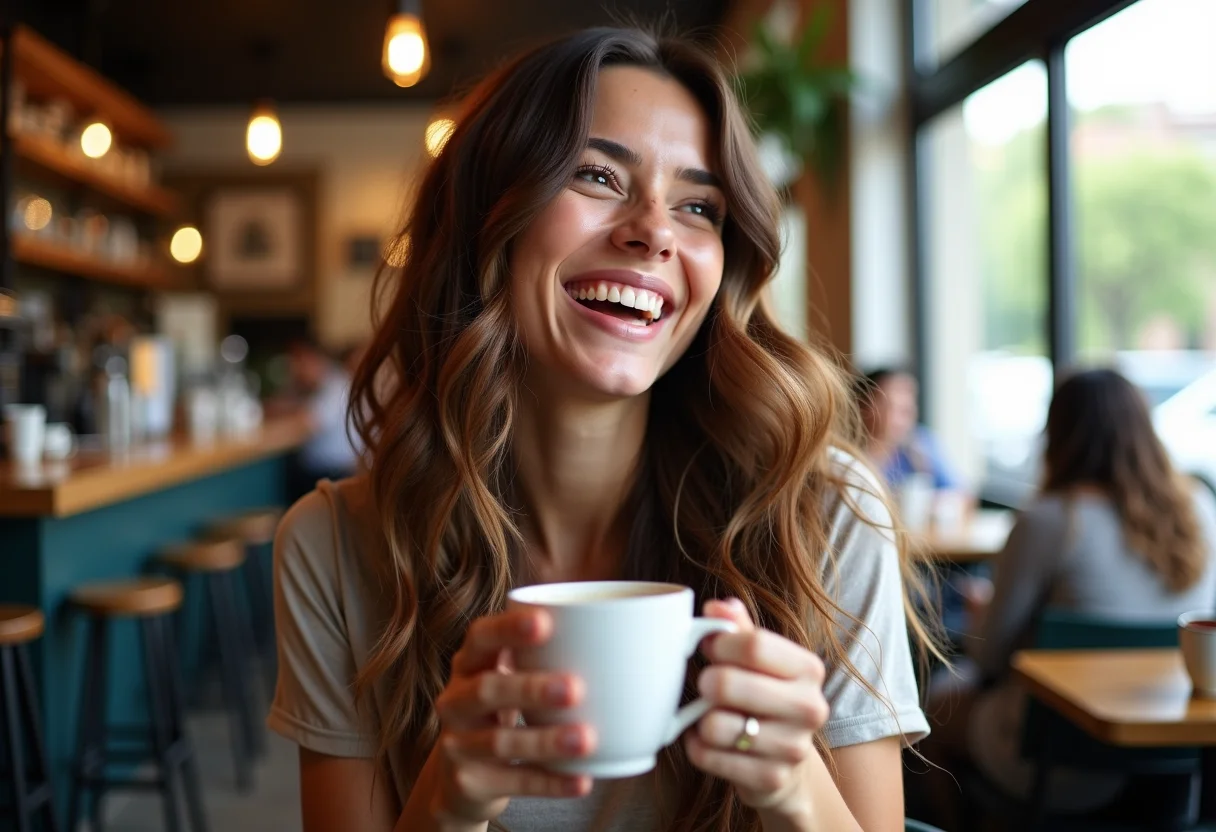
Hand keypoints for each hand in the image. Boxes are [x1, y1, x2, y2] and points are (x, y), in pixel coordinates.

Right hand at [427, 608, 596, 824]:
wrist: (460, 779)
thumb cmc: (500, 712)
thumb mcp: (507, 679)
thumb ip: (541, 657)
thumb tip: (620, 637)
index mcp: (469, 664)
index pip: (480, 637)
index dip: (508, 629)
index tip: (546, 623)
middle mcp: (455, 700)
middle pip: (487, 689)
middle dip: (531, 688)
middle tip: (576, 688)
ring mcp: (456, 744)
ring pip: (500, 742)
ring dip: (546, 741)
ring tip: (587, 740)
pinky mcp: (467, 783)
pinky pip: (513, 782)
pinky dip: (550, 782)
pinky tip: (582, 780)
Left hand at [685, 598, 828, 816]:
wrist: (787, 764)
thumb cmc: (766, 698)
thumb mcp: (761, 661)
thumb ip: (740, 629)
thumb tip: (717, 607)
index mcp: (808, 669)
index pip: (753, 644)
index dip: (719, 643)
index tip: (710, 648)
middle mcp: (809, 708)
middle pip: (727, 683)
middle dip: (705, 682)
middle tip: (706, 685)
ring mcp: (793, 747)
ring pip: (714, 724)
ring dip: (701, 719)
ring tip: (712, 716)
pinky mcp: (770, 779)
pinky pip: (707, 755)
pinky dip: (697, 747)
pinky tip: (709, 742)